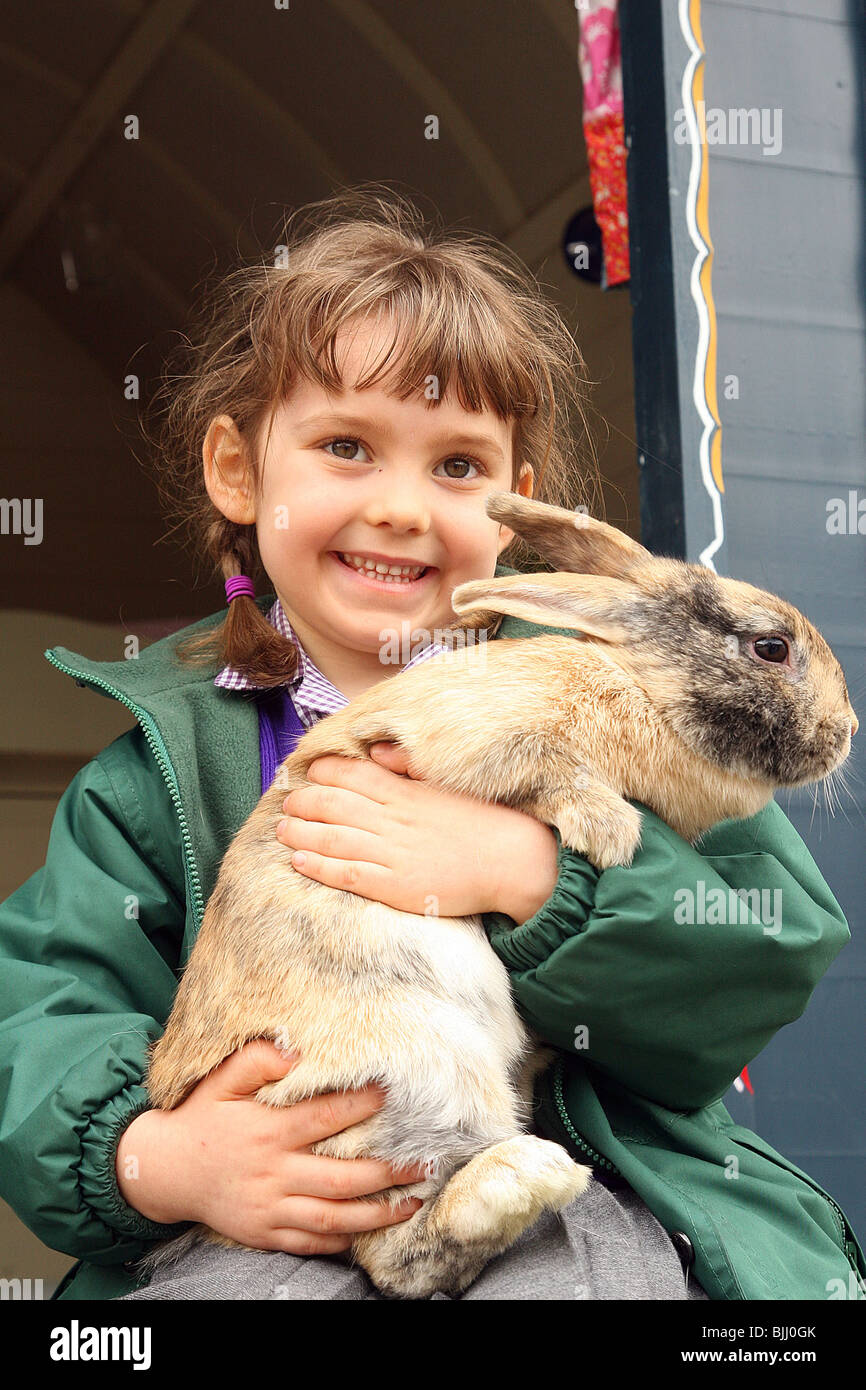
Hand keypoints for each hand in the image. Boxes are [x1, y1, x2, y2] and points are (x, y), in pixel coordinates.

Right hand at [116, 1041, 426, 1254]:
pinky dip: (341, 1240)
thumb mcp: (219, 1080)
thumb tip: (294, 1050)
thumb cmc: (200, 1119)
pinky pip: (310, 1241)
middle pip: (343, 1177)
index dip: (362, 1107)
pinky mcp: (265, 1232)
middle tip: (425, 1164)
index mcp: (268, 1132)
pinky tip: (367, 1231)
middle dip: (389, 1172)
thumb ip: (255, 1060)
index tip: (393, 1097)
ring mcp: (270, 1207)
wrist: (164, 1171)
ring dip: (377, 1213)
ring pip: (334, 1216)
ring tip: (412, 1203)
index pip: (325, 1118)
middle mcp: (274, 1172)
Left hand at [276, 743, 559, 922]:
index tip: (307, 772)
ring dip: (301, 832)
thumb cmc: (482, 821)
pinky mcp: (395, 885)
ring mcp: (393, 853)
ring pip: (333, 838)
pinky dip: (319, 866)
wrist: (512, 860)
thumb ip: (409, 767)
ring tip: (282, 828)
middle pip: (334, 805)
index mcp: (406, 792)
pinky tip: (299, 861)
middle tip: (287, 800)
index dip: (324, 772)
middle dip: (304, 801)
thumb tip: (379, 751)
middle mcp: (394, 820)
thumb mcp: (447, 784)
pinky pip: (348, 874)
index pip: (354, 775)